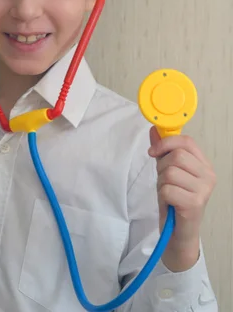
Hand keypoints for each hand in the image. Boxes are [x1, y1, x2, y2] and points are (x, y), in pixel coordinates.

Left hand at [148, 126, 215, 271]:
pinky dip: (163, 195)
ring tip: (168, 192)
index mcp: (204, 165)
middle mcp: (209, 175)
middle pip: (176, 156)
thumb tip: (154, 130)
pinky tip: (169, 203)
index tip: (153, 151)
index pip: (187, 142)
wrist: (178, 232)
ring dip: (161, 182)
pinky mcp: (195, 203)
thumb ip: (162, 151)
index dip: (167, 142)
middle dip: (162, 167)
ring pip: (170, 172)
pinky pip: (167, 189)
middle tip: (164, 181)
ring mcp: (204, 190)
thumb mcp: (167, 171)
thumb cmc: (174, 200)